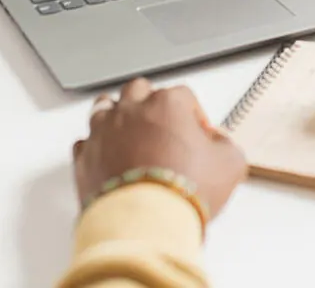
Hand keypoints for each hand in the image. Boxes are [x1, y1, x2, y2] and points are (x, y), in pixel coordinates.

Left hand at [73, 79, 246, 218]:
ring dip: (117, 116)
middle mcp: (132, 110)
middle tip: (161, 126)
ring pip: (104, 107)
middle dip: (150, 103)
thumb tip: (220, 142)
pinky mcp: (84, 157)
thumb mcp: (230, 165)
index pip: (184, 95)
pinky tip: (107, 159)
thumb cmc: (184, 190)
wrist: (145, 224)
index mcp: (167, 103)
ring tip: (129, 134)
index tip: (199, 134)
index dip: (194, 114)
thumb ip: (226, 145)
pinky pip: (85, 142)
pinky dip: (95, 147)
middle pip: (139, 90)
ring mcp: (103, 131)